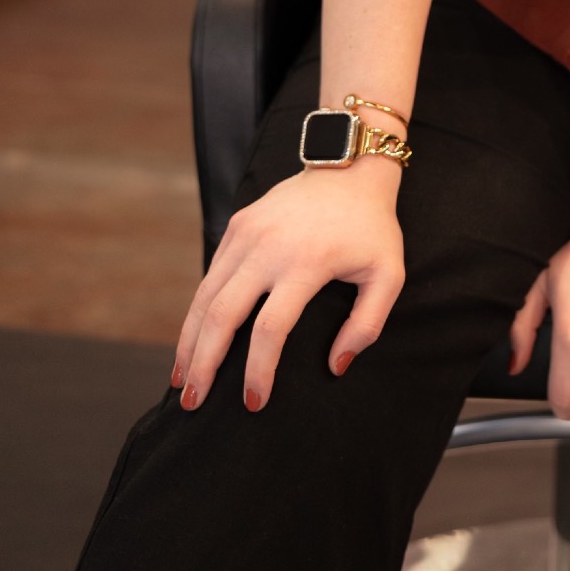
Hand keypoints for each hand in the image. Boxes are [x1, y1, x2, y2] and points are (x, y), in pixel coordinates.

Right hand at [172, 161, 405, 412]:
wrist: (350, 168)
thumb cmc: (372, 228)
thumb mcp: (388, 274)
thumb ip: (367, 324)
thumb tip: (335, 366)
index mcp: (307, 262)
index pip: (270, 328)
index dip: (258, 370)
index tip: (255, 402)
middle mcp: (269, 247)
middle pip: (222, 315)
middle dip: (204, 364)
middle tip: (192, 403)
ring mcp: (248, 233)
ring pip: (206, 296)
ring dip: (189, 340)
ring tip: (181, 379)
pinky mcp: (238, 225)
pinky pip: (212, 274)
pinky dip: (197, 310)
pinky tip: (192, 338)